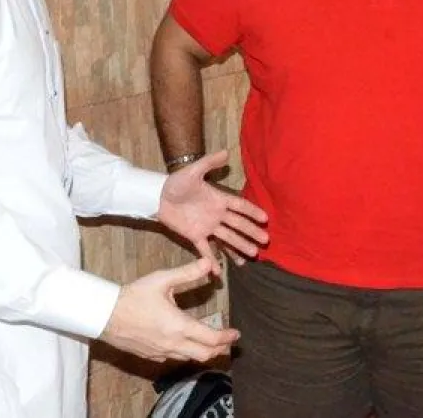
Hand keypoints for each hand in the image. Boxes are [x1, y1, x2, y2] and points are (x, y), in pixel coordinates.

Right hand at [99, 258, 238, 362]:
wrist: (105, 315)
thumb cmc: (133, 296)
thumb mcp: (162, 279)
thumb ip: (187, 272)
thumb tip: (208, 262)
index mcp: (179, 326)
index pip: (211, 339)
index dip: (227, 338)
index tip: (236, 334)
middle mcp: (173, 344)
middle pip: (204, 355)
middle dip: (219, 349)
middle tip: (227, 341)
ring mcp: (161, 352)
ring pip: (189, 359)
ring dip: (203, 352)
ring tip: (211, 343)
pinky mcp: (151, 355)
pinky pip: (174, 358)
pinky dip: (186, 353)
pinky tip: (185, 343)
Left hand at [156, 151, 268, 273]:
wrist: (157, 196)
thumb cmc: (175, 182)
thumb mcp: (193, 171)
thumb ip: (209, 162)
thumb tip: (226, 151)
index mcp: (219, 199)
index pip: (240, 206)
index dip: (253, 212)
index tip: (265, 219)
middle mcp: (217, 214)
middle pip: (238, 224)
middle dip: (252, 232)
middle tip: (265, 241)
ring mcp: (207, 226)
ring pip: (227, 238)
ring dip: (239, 246)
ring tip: (251, 255)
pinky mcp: (195, 236)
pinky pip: (205, 249)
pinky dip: (211, 260)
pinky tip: (218, 271)